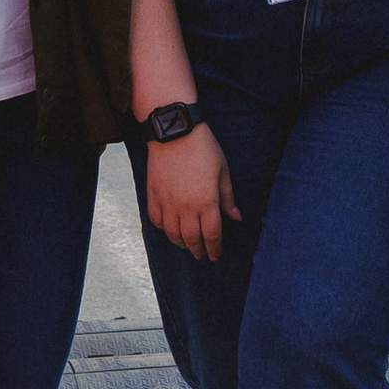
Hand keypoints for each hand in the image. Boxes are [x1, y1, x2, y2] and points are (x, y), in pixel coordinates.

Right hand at [146, 124, 237, 262]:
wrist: (174, 132)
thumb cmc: (203, 149)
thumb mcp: (223, 171)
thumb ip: (228, 198)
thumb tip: (235, 218)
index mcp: (206, 202)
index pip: (211, 234)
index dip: (214, 248)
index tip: (215, 256)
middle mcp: (185, 207)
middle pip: (191, 239)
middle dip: (198, 250)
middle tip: (202, 255)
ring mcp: (167, 202)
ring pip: (172, 234)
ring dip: (181, 243)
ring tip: (187, 246)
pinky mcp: (153, 195)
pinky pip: (156, 220)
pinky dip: (163, 229)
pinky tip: (169, 230)